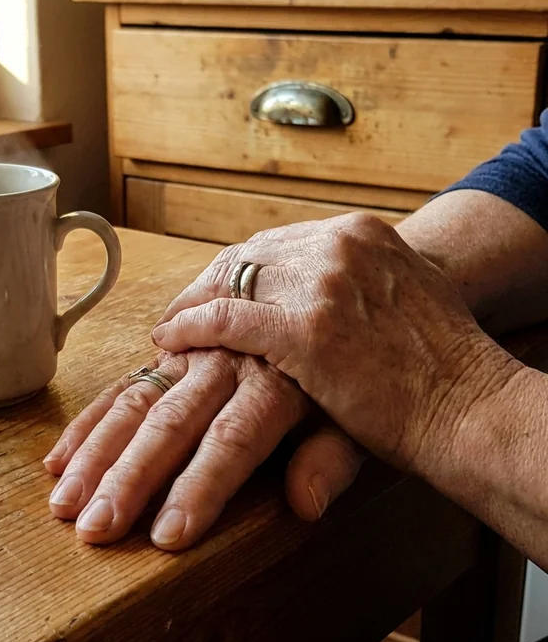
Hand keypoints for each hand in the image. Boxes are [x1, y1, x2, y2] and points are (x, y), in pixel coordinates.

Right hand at [44, 349, 362, 549]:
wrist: (332, 299)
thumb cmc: (350, 376)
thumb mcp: (356, 418)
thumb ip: (330, 457)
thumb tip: (306, 504)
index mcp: (277, 380)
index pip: (233, 437)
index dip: (200, 485)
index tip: (167, 535)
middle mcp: (227, 361)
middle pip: (173, 420)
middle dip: (130, 476)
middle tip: (95, 527)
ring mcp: (192, 354)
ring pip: (138, 400)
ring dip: (96, 452)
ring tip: (63, 501)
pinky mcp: (170, 353)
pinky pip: (125, 382)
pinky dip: (91, 420)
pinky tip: (60, 457)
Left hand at [152, 214, 518, 470]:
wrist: (472, 407)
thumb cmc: (440, 367)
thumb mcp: (401, 299)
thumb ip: (354, 285)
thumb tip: (311, 298)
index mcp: (362, 233)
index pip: (275, 242)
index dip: (236, 269)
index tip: (213, 290)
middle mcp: (340, 246)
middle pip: (246, 256)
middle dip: (207, 284)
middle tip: (180, 311)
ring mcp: (322, 283)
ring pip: (229, 281)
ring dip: (190, 306)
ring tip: (170, 327)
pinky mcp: (305, 329)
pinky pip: (226, 319)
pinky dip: (191, 330)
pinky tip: (170, 342)